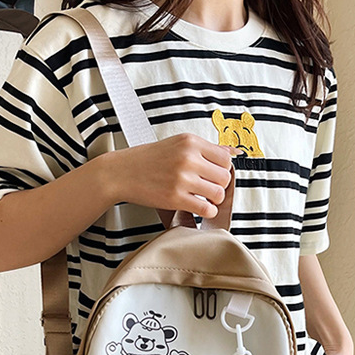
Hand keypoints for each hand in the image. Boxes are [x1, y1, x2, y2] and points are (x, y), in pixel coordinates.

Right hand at [101, 133, 240, 219]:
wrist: (121, 172)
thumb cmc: (148, 159)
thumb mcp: (177, 144)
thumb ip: (205, 149)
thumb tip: (232, 152)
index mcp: (190, 142)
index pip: (225, 158)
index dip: (223, 169)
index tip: (214, 175)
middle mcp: (188, 158)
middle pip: (225, 176)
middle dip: (219, 185)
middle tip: (208, 188)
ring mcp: (182, 179)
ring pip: (218, 193)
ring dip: (214, 199)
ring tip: (203, 198)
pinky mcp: (175, 198)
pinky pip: (206, 208)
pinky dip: (208, 211)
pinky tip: (199, 207)